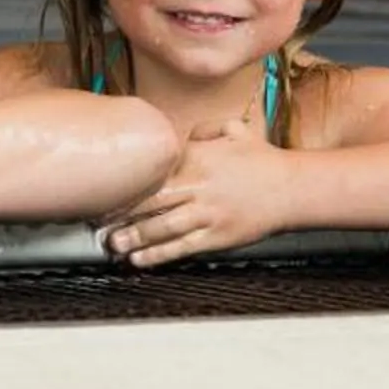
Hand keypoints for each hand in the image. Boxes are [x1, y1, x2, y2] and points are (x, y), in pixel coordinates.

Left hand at [102, 112, 289, 267]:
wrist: (292, 188)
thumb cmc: (263, 160)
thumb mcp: (235, 130)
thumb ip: (205, 128)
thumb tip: (182, 134)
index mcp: (197, 159)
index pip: (152, 171)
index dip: (126, 182)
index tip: (104, 188)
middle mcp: (198, 186)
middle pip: (150, 201)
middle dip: (120, 213)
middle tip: (96, 221)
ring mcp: (207, 213)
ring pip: (162, 227)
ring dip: (133, 237)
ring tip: (112, 244)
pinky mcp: (217, 236)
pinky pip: (182, 247)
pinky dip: (158, 255)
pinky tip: (140, 260)